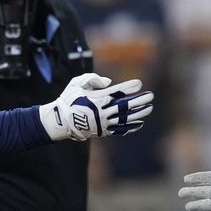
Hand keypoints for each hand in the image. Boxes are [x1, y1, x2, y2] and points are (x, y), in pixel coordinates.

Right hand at [39, 72, 154, 141]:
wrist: (60, 121)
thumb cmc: (68, 99)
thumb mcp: (76, 83)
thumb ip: (92, 79)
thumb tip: (109, 82)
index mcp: (96, 98)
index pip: (117, 92)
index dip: (129, 87)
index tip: (139, 83)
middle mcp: (102, 111)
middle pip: (125, 106)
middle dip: (139, 100)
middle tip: (150, 96)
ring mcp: (103, 123)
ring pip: (125, 118)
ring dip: (138, 113)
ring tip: (149, 108)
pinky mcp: (103, 132)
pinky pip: (120, 130)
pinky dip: (130, 127)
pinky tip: (140, 123)